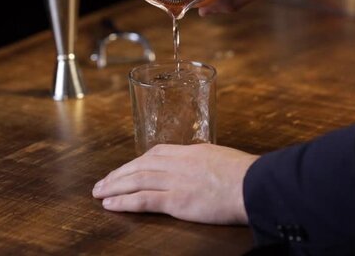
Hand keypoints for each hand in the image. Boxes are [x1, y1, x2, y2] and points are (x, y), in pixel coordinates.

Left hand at [92, 144, 258, 224]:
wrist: (255, 184)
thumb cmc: (246, 174)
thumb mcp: (221, 157)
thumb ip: (204, 161)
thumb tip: (200, 166)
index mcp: (190, 151)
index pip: (155, 153)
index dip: (135, 162)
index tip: (125, 169)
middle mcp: (178, 163)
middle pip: (139, 166)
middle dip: (118, 174)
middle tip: (102, 182)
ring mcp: (175, 181)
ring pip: (136, 180)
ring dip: (114, 186)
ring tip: (99, 193)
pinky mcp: (176, 200)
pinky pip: (143, 200)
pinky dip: (124, 201)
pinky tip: (110, 204)